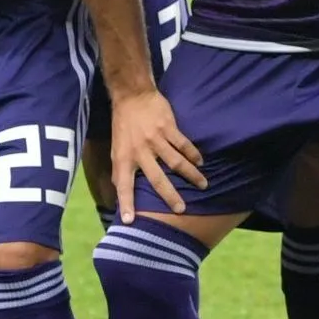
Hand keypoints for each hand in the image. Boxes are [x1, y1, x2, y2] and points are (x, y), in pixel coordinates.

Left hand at [109, 90, 204, 223]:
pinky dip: (193, 154)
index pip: (123, 185)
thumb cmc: (123, 127)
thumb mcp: (116, 149)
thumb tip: (121, 192)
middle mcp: (140, 152)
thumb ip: (121, 170)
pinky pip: (183, 144)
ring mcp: (155, 139)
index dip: (126, 203)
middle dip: (169, 195)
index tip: (130, 221)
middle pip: (157, 178)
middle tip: (181, 210)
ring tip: (203, 185)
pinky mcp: (168, 127)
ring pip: (176, 162)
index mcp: (124, 158)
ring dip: (191, 175)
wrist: (132, 97)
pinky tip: (200, 162)